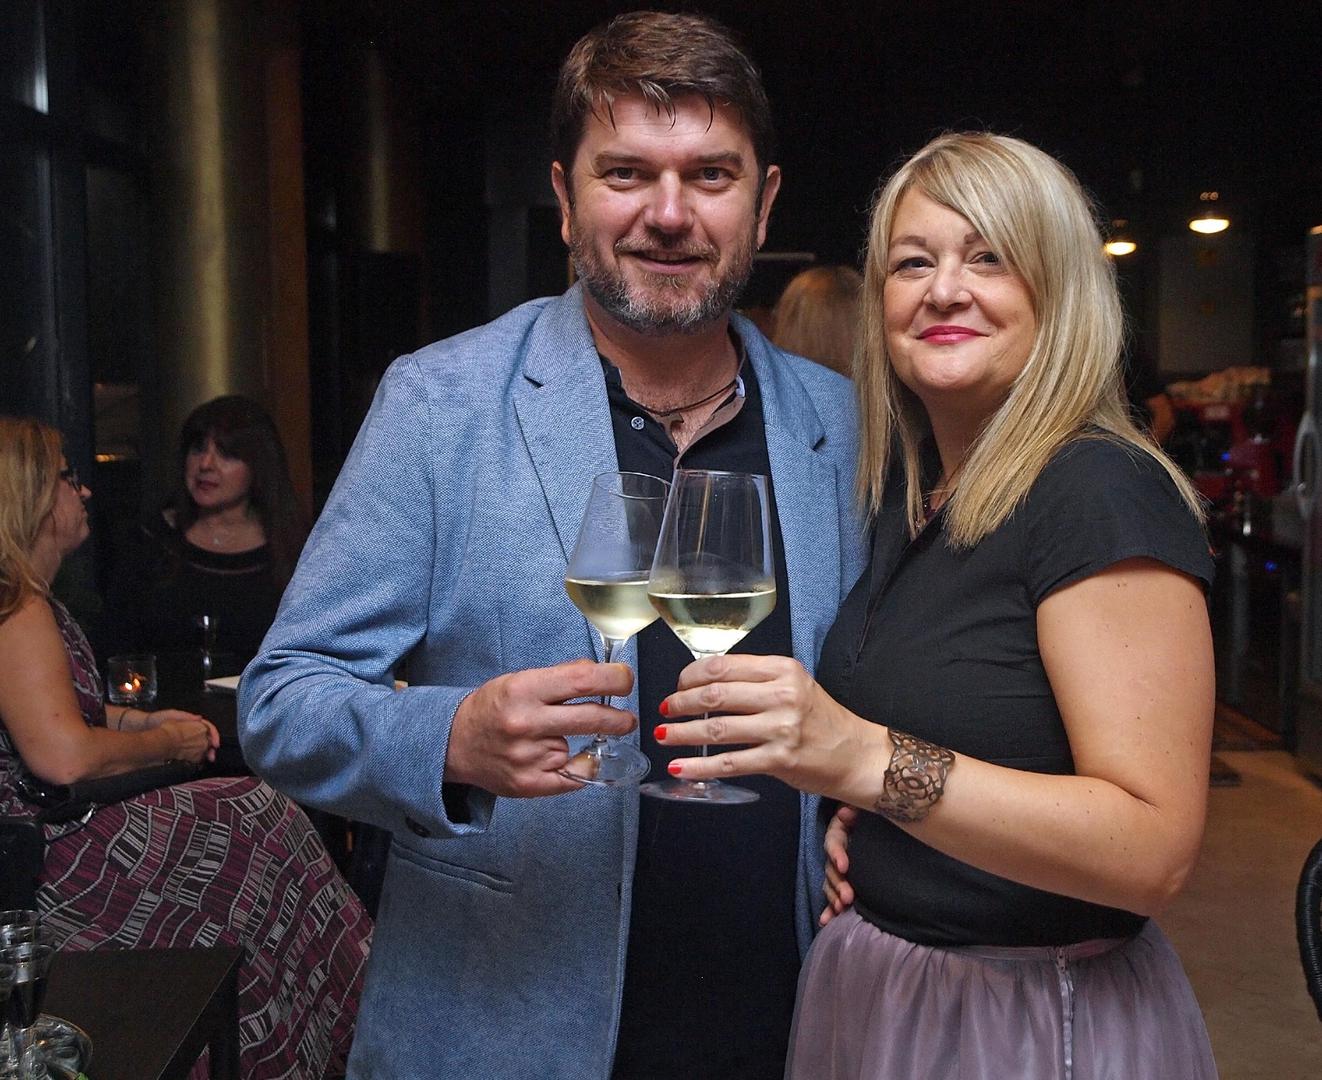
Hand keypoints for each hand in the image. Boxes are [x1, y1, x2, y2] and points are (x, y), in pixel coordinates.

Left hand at [156, 711, 219, 762]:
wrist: (145, 727)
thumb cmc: (158, 719)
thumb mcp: (172, 715)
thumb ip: (186, 716)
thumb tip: (199, 718)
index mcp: (191, 722)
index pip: (208, 728)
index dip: (214, 735)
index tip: (215, 744)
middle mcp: (191, 731)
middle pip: (207, 739)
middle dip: (211, 748)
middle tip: (212, 756)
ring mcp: (185, 739)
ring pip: (201, 747)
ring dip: (205, 754)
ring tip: (207, 760)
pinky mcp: (179, 747)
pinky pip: (192, 752)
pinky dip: (196, 757)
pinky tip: (197, 761)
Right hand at [447, 659, 635, 797]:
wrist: (454, 743)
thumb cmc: (493, 708)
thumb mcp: (521, 680)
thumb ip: (562, 677)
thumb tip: (605, 674)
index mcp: (524, 689)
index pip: (584, 680)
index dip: (615, 678)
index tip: (625, 680)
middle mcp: (526, 722)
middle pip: (594, 717)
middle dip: (621, 718)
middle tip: (627, 719)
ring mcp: (529, 756)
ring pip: (585, 749)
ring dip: (590, 743)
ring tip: (571, 736)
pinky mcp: (530, 783)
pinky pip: (577, 776)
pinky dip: (582, 767)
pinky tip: (568, 758)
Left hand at [655, 654, 879, 797]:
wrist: (856, 753)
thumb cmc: (821, 719)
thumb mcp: (794, 685)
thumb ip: (756, 680)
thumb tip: (706, 684)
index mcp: (783, 669)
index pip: (724, 666)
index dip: (691, 675)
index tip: (678, 684)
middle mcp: (782, 695)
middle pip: (715, 695)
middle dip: (681, 702)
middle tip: (665, 709)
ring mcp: (781, 729)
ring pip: (718, 728)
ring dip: (682, 733)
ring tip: (663, 735)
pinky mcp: (780, 760)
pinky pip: (730, 763)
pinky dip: (699, 765)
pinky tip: (679, 766)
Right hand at [820, 804, 859, 925]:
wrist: (876, 826)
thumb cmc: (869, 815)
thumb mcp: (863, 809)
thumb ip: (856, 810)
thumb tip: (846, 812)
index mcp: (839, 832)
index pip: (833, 843)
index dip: (837, 854)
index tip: (844, 867)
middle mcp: (835, 852)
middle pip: (831, 868)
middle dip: (838, 884)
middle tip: (848, 897)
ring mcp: (837, 868)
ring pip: (830, 884)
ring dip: (834, 898)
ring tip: (841, 909)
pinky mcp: (843, 881)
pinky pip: (833, 896)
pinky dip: (829, 909)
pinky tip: (826, 921)